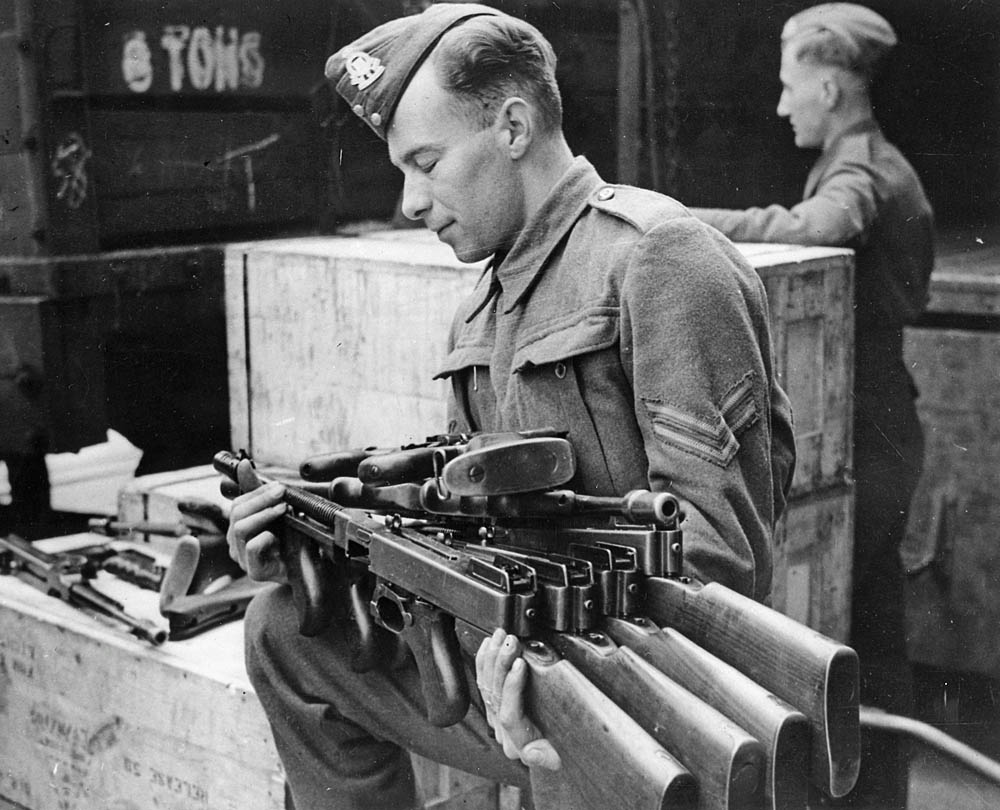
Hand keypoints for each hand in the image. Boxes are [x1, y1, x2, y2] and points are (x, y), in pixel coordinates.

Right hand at [225, 459, 288, 582]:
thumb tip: (244, 464)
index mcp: (241, 528)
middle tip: (282, 492)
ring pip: (241, 528)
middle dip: (261, 499)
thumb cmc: (293, 542)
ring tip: (283, 509)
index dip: (256, 491)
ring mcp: (243, 558)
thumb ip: (262, 492)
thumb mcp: (281, 514)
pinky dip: (266, 537)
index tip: (279, 486)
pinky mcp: (255, 572)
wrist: (311, 573)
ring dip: (264, 514)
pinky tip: (278, 537)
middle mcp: (237, 543)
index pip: (238, 503)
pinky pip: (252, 548)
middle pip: (236, 513)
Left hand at [475, 629, 560, 770]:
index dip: (512, 687)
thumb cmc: (560, 752)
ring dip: (493, 658)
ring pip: (486, 685)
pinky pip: (484, 681)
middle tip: (511, 641)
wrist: (552, 753)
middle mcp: (503, 731)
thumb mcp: (560, 758)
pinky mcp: (495, 706)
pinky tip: (489, 645)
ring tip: (501, 637)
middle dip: (501, 664)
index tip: (521, 663)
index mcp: (518, 743)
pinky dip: (485, 661)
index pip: (508, 713)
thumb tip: (533, 752)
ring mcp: (496, 718)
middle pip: (494, 695)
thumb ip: (548, 757)